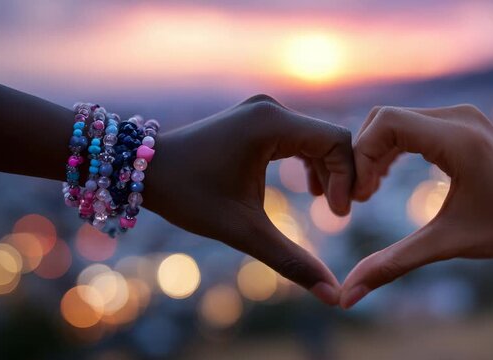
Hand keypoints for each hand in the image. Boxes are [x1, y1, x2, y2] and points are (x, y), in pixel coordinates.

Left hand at [145, 95, 354, 304]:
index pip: (336, 142)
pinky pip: (300, 138)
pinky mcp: (257, 120)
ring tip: (324, 205)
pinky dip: (310, 162)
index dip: (347, 178)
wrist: (145, 172)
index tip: (336, 215)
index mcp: (271, 124)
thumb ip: (291, 260)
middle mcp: (271, 110)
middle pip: (330, 139)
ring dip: (327, 171)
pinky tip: (310, 190)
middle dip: (340, 176)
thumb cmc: (189, 196)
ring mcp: (264, 112)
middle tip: (336, 214)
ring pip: (316, 139)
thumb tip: (332, 296)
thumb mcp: (242, 230)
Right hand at [340, 105, 492, 308]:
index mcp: (459, 139)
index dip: (361, 156)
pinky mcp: (456, 122)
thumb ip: (395, 263)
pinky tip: (383, 179)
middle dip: (362, 157)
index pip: (387, 124)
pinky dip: (388, 149)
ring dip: (373, 154)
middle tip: (360, 198)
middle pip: (383, 119)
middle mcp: (457, 117)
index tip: (359, 196)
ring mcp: (458, 116)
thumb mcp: (448, 242)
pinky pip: (408, 125)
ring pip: (392, 120)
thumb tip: (348, 296)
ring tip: (369, 192)